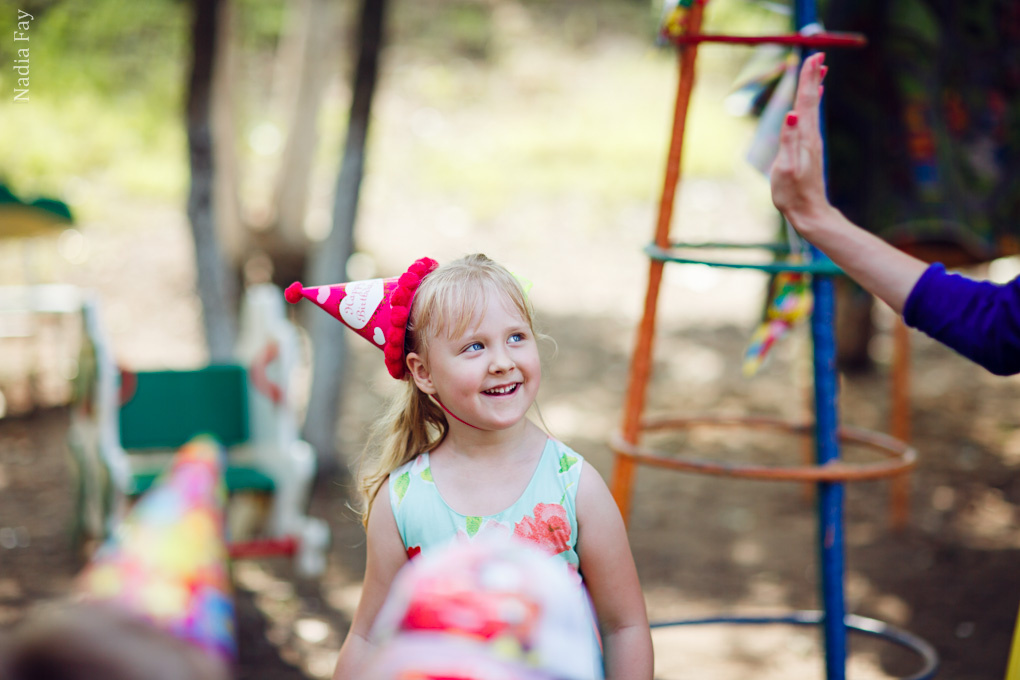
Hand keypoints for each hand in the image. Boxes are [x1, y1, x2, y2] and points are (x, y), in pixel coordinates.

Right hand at [770, 52, 829, 230]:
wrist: (809, 212)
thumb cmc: (793, 193)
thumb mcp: (785, 168)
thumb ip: (788, 141)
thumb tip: (792, 115)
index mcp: (804, 137)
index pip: (806, 101)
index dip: (808, 79)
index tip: (814, 57)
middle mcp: (811, 136)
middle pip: (813, 100)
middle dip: (814, 77)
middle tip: (819, 54)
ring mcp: (812, 142)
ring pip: (814, 107)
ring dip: (816, 87)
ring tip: (820, 70)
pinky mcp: (810, 149)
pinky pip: (812, 118)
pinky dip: (814, 104)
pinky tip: (815, 101)